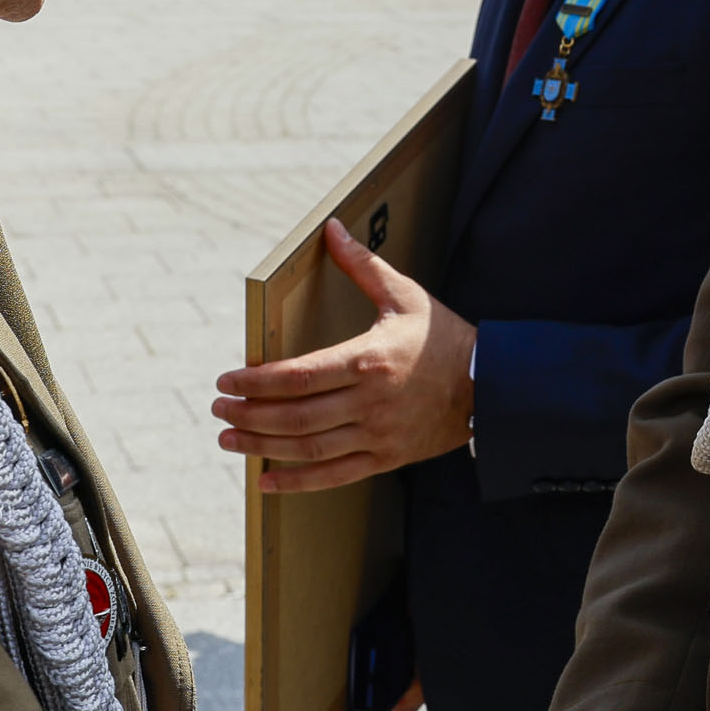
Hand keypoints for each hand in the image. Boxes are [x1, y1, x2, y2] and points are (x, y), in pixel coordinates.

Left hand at [213, 219, 476, 492]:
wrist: (491, 386)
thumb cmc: (446, 337)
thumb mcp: (406, 295)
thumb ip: (363, 265)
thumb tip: (332, 229)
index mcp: (368, 360)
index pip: (298, 376)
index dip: (256, 381)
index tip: (227, 380)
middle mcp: (369, 402)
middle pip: (295, 415)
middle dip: (248, 414)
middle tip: (218, 409)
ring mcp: (377, 435)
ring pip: (308, 447)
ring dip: (261, 446)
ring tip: (229, 439)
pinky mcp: (385, 457)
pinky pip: (334, 475)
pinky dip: (297, 481)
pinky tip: (265, 481)